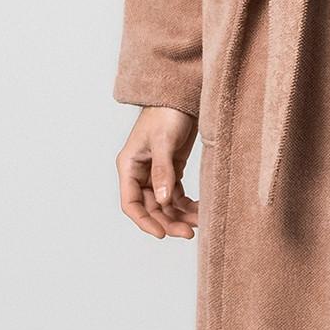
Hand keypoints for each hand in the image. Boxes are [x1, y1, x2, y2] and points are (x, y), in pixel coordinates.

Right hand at [118, 105, 199, 237]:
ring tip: (200, 223)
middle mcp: (140, 173)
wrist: (181, 95)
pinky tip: (200, 210)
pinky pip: (177, 195)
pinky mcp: (172, 169)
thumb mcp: (163, 141)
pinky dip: (188, 205)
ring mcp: (156, 173)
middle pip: (151, 208)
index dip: (144, 222)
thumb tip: (162, 200)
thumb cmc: (166, 112)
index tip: (161, 234)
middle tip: (189, 232)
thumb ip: (162, 170)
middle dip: (168, 222)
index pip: (131, 203)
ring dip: (180, 216)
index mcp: (129, 166)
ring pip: (165, 204)